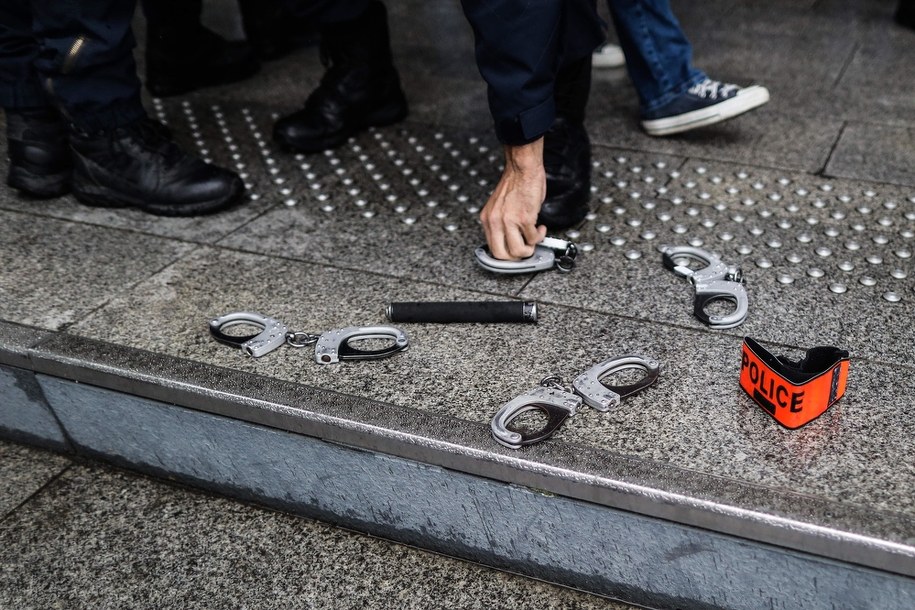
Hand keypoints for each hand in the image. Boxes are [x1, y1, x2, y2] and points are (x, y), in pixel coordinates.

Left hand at [480, 138, 547, 259]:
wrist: (522, 168)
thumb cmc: (515, 183)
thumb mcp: (499, 206)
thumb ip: (501, 223)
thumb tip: (511, 238)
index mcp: (487, 219)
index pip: (492, 248)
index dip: (506, 254)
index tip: (515, 252)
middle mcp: (495, 221)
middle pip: (502, 255)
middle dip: (517, 257)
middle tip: (525, 249)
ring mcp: (508, 221)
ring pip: (518, 251)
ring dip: (530, 248)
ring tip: (534, 238)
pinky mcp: (524, 218)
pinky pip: (533, 238)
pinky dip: (540, 236)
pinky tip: (540, 227)